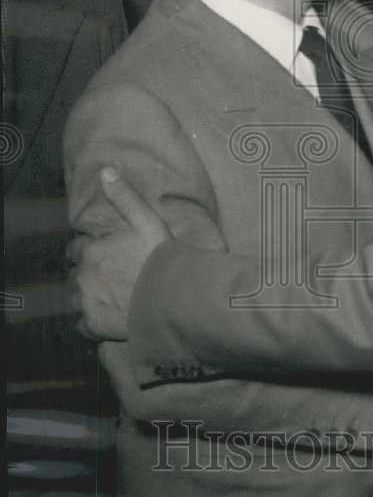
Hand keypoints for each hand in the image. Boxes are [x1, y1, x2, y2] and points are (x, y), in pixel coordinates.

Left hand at [72, 167, 170, 340]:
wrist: (173, 297)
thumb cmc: (161, 257)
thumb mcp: (147, 220)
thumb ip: (125, 197)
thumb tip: (106, 170)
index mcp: (92, 251)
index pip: (77, 249)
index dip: (90, 251)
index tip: (103, 254)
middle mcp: (83, 276)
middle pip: (76, 274)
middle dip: (87, 273)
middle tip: (108, 276)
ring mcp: (87, 302)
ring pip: (75, 298)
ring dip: (86, 296)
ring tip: (105, 297)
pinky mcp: (94, 325)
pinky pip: (82, 324)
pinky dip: (90, 321)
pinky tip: (104, 317)